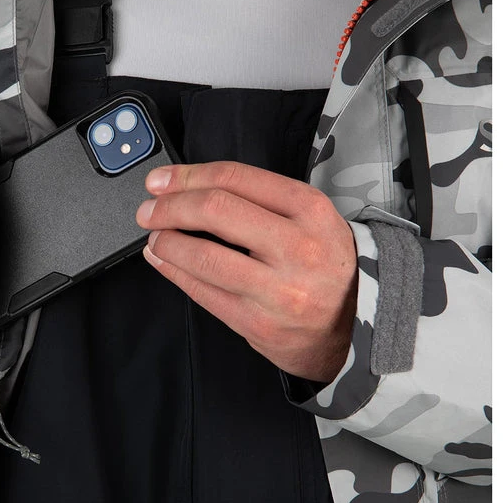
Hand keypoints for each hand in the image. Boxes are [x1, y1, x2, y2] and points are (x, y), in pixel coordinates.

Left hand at [135, 161, 358, 382]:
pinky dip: (174, 272)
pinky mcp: (258, 323)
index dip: (187, 176)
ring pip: (203, 255)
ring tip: (155, 237)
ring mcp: (278, 289)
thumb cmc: (323, 265)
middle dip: (169, 207)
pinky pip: (203, 292)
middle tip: (148, 210)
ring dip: (166, 242)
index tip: (161, 181)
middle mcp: (298, 247)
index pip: (235, 178)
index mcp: (310, 210)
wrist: (354, 326)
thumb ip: (258, 199)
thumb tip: (188, 186)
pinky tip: (163, 261)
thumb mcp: (309, 219)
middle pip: (215, 210)